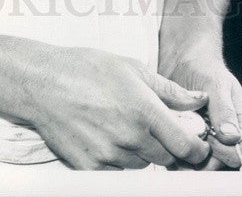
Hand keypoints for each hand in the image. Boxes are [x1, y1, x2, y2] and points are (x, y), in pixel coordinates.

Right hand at [25, 46, 211, 168]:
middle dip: (167, 146)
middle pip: (166, 158)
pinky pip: (117, 172)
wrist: (43, 84)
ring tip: (122, 125)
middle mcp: (129, 137)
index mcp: (143, 110)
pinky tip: (105, 136)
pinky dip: (118, 159)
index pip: (184, 145)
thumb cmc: (86, 69)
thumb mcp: (131, 68)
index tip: (198, 145)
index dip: (197, 149)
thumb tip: (198, 99)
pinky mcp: (90, 169)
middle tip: (154, 127)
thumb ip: (169, 89)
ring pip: (141, 165)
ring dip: (141, 152)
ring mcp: (109, 156)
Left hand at [166, 58, 241, 169]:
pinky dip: (175, 154)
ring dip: (186, 156)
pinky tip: (167, 138)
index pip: (237, 155)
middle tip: (186, 133)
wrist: (185, 62)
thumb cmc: (204, 67)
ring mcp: (212, 142)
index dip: (220, 150)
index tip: (205, 134)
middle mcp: (230, 137)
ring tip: (174, 134)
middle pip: (219, 165)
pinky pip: (186, 160)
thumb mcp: (215, 83)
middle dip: (201, 155)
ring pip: (201, 166)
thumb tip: (232, 137)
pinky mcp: (194, 143)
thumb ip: (224, 110)